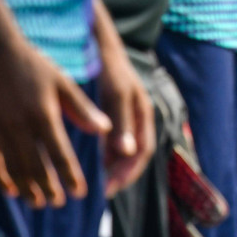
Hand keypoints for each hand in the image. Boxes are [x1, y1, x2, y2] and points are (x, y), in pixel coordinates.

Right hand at [0, 38, 110, 207]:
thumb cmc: (34, 67)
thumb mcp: (63, 83)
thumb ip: (82, 109)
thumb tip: (105, 130)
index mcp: (43, 115)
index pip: (60, 154)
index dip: (70, 175)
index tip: (80, 192)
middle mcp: (19, 127)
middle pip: (35, 167)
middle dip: (48, 188)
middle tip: (58, 203)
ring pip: (12, 168)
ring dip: (26, 188)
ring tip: (38, 202)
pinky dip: (0, 179)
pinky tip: (10, 189)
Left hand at [96, 42, 153, 196]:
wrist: (101, 45)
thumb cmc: (111, 68)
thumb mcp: (117, 94)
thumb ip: (122, 122)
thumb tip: (127, 153)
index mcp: (143, 114)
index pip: (142, 151)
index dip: (129, 172)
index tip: (110, 188)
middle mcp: (138, 117)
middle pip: (135, 153)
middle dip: (122, 174)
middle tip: (103, 191)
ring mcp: (127, 115)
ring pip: (124, 148)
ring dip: (114, 166)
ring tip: (98, 181)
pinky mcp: (115, 112)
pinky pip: (114, 139)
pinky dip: (106, 153)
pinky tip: (93, 162)